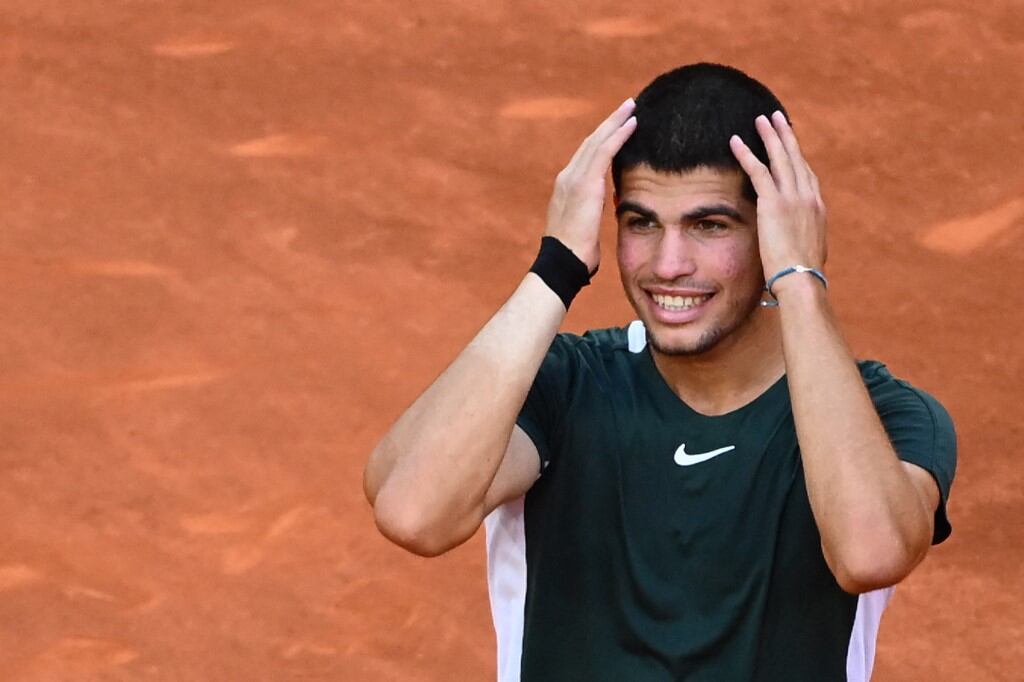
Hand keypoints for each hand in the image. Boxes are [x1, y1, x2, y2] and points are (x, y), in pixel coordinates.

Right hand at [545, 98, 636, 272]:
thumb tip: (596, 213)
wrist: (564, 262)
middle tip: (626, 106)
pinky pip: (604, 151)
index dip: (602, 139)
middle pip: (591, 142)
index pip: (586, 157)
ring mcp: (574, 178)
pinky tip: (632, 124)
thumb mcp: (582, 227)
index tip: (616, 127)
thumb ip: (589, 213)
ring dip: (616, 121)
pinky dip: (618, 135)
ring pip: (597, 140)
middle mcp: (567, 177)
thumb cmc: (575, 254)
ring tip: (631, 107)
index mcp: (566, 187)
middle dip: (609, 123)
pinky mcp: (585, 183)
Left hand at [729, 111, 827, 283]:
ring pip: (780, 158)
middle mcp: (808, 197)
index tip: (791, 145)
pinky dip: (746, 154)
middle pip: (796, 159)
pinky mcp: (774, 204)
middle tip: (778, 118)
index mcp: (817, 209)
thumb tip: (796, 242)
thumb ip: (802, 238)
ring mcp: (793, 198)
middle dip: (786, 136)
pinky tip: (735, 141)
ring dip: (769, 136)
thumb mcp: (808, 252)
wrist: (802, 280)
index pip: (806, 175)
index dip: (797, 157)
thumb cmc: (802, 275)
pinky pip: (758, 171)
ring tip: (761, 119)